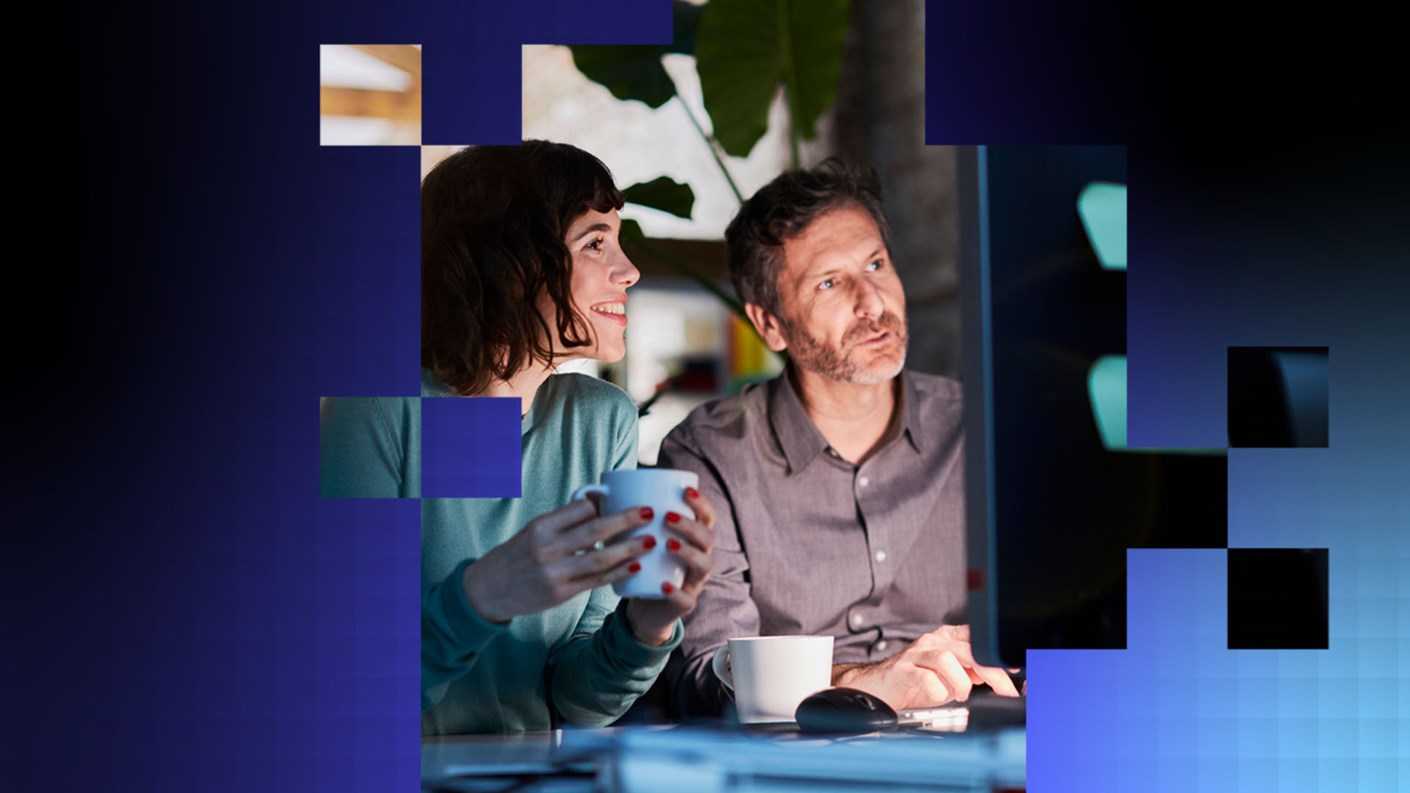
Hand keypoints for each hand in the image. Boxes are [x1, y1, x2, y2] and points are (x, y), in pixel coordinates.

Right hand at [462, 499, 656, 623]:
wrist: (488, 590)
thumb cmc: (516, 555)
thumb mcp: (533, 531)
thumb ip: (563, 521)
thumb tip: (598, 501)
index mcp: (541, 526)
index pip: (579, 508)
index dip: (603, 503)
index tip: (622, 499)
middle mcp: (547, 548)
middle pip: (595, 530)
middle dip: (626, 520)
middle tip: (650, 512)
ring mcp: (555, 572)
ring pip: (600, 558)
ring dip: (629, 549)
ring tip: (651, 540)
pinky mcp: (561, 593)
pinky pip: (596, 582)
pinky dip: (618, 573)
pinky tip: (636, 566)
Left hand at [623, 486, 717, 644]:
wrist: (643, 608)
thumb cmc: (642, 565)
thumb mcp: (637, 539)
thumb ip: (626, 518)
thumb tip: (598, 490)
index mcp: (692, 539)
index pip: (707, 517)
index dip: (702, 503)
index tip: (686, 491)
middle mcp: (699, 557)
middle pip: (708, 538)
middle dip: (690, 525)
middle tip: (667, 517)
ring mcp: (693, 582)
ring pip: (704, 565)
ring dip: (688, 552)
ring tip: (667, 544)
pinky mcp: (684, 604)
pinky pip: (687, 599)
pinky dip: (676, 592)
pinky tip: (664, 585)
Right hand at [834, 624, 1019, 709]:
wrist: (877, 687)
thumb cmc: (913, 681)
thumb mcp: (948, 676)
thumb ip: (970, 672)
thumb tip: (998, 676)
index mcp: (945, 639)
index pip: (975, 637)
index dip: (995, 653)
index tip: (1014, 670)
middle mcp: (931, 641)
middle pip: (967, 649)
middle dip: (990, 671)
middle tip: (1003, 688)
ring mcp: (915, 654)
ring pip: (946, 658)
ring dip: (960, 681)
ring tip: (960, 694)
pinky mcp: (901, 669)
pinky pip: (924, 677)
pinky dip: (938, 690)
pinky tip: (938, 696)